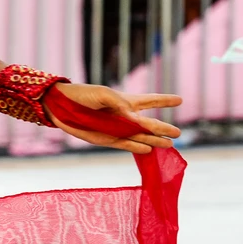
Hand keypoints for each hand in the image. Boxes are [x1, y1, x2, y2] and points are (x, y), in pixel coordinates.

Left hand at [50, 83, 181, 153]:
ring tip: (169, 145)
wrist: (62, 106)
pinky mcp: (107, 140)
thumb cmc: (83, 95)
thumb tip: (135, 118)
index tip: (180, 99)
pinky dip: (137, 148)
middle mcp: (125, 116)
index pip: (149, 100)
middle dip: (163, 128)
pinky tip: (149, 150)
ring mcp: (117, 129)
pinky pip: (126, 145)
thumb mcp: (103, 94)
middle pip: (149, 123)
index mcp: (125, 101)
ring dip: (154, 140)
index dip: (164, 100)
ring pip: (140, 137)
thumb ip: (120, 104)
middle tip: (178, 132)